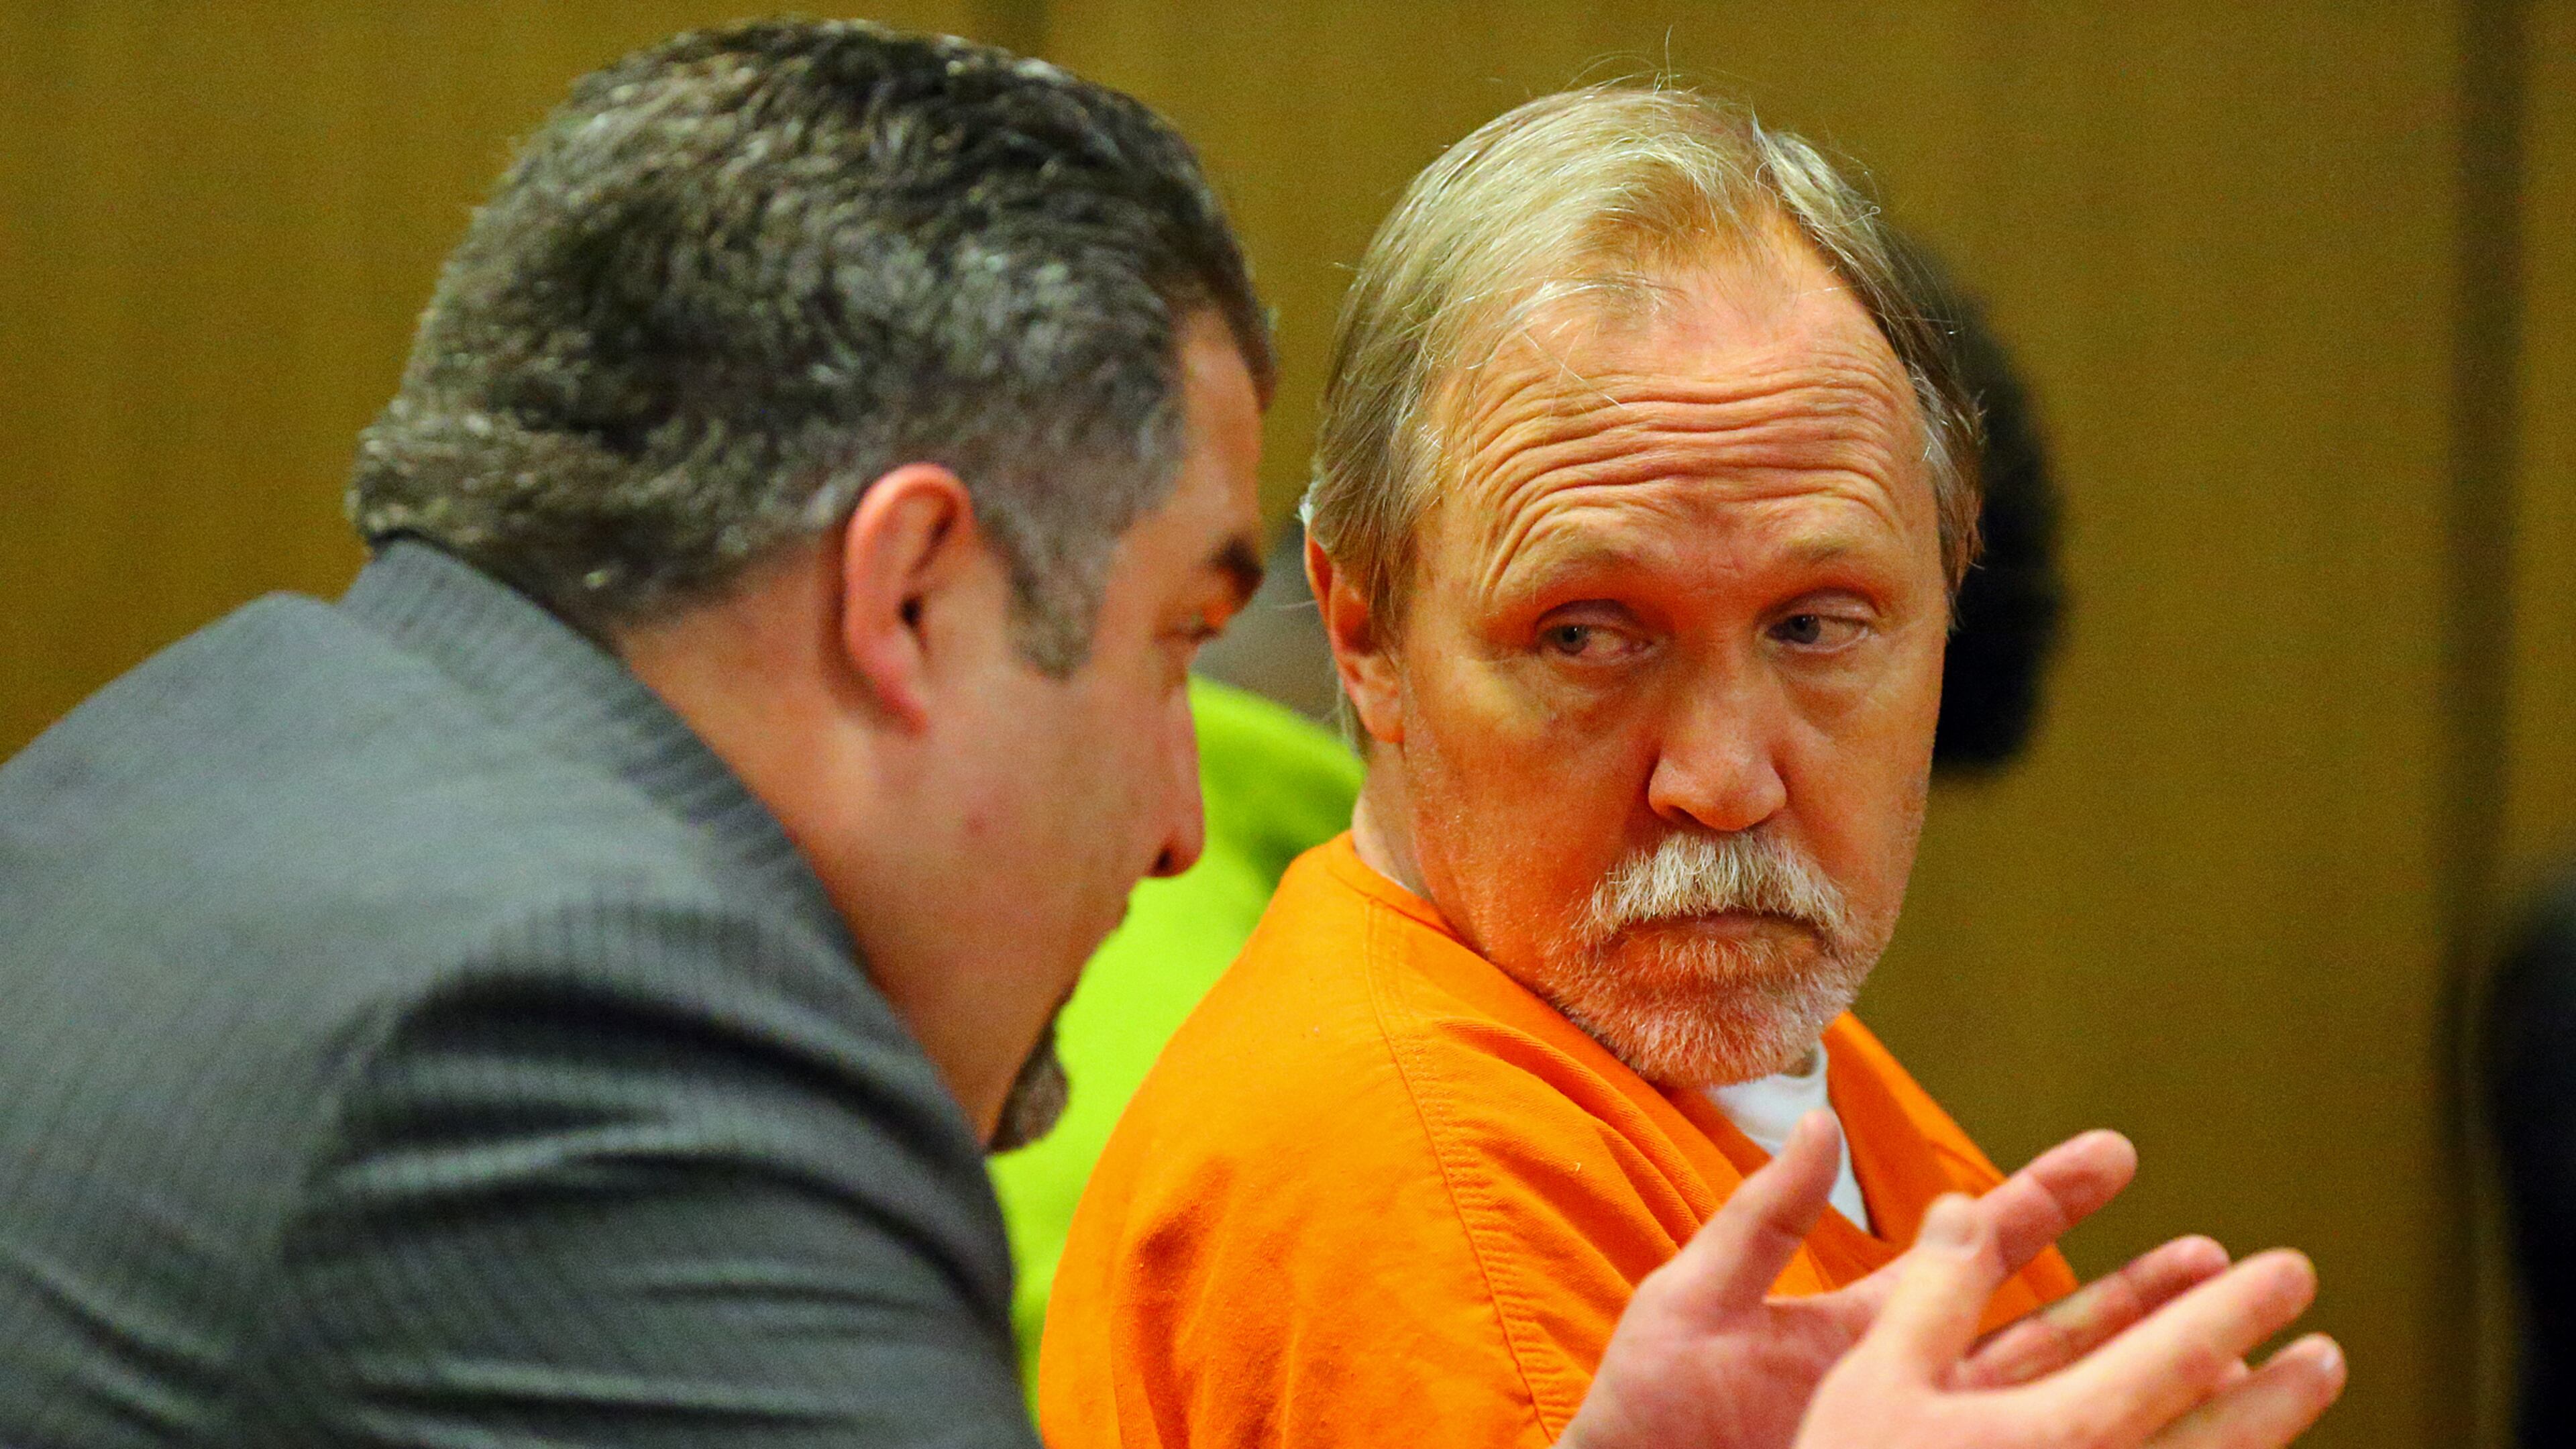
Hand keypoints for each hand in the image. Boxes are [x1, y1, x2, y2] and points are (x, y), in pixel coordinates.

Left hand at [1562, 1114, 2279, 1448]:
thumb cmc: (1643, 1407)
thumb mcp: (1693, 1297)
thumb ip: (1764, 1216)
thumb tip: (1821, 1118)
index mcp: (1864, 1324)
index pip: (1975, 1245)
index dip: (2047, 1198)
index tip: (2120, 1153)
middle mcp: (1908, 1384)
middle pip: (2046, 1328)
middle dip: (2133, 1291)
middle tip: (2222, 1257)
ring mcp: (1918, 1447)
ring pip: (2053, 1407)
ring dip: (2135, 1373)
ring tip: (2235, 1349)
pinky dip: (2089, 1447)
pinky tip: (2163, 1444)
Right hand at [1794, 1194, 2342, 1447]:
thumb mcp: (1874, 1384)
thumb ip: (1932, 1296)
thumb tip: (1963, 1208)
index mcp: (2059, 1435)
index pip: (2176, 1357)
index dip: (2236, 1307)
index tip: (2288, 1271)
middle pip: (2220, 1436)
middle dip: (2281, 1390)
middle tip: (2327, 1351)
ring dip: (2255, 1441)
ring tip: (2289, 1408)